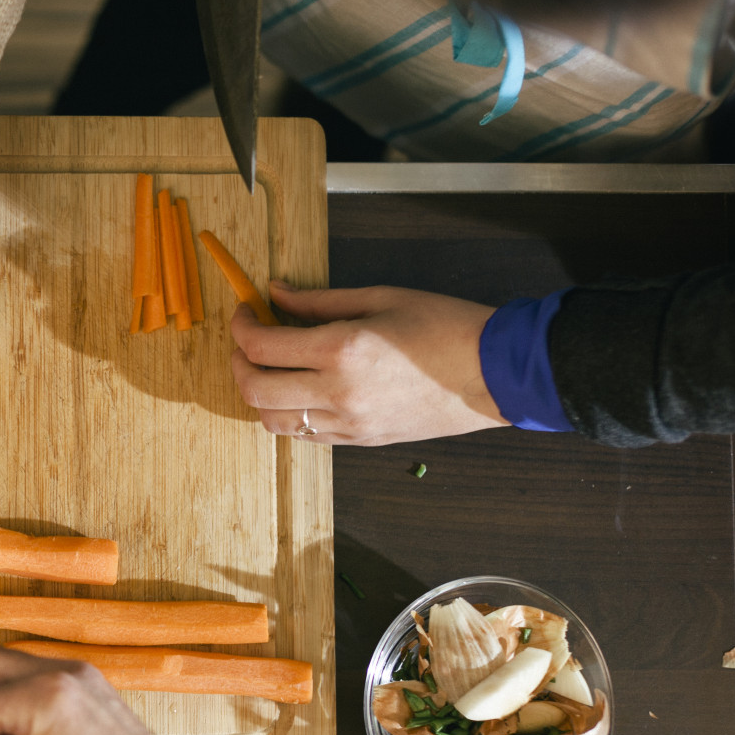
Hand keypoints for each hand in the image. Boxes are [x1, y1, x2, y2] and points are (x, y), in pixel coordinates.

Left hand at [229, 282, 508, 445]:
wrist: (496, 373)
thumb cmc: (446, 327)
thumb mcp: (380, 298)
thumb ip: (319, 301)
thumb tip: (276, 294)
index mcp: (342, 351)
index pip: (262, 347)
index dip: (241, 327)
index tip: (246, 312)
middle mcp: (338, 393)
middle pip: (255, 391)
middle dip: (238, 364)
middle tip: (246, 342)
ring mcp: (349, 423)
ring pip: (274, 422)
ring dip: (258, 395)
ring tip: (269, 369)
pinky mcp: (360, 440)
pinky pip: (305, 436)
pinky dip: (288, 414)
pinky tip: (298, 390)